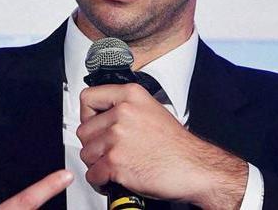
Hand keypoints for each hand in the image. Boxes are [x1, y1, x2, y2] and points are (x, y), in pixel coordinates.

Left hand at [77, 84, 247, 208]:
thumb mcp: (152, 111)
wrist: (194, 168)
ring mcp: (118, 137)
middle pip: (84, 130)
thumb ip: (126, 109)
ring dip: (97, 164)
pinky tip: (113, 178)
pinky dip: (100, 181)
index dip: (88, 115)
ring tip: (114, 165)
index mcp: (131, 96)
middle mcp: (123, 113)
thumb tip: (104, 116)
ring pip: (86, 153)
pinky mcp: (116, 161)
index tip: (93, 124)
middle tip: (108, 151)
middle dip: (93, 145)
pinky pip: (92, 174)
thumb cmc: (177, 145)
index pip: (88, 98)